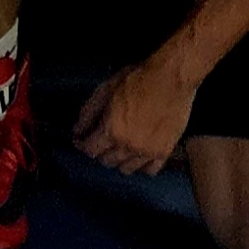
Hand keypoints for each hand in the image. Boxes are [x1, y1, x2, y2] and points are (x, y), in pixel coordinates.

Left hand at [72, 52, 195, 175]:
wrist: (171, 78)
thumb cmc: (137, 79)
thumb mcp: (105, 90)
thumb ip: (89, 112)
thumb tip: (77, 130)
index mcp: (111, 130)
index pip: (90, 150)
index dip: (82, 145)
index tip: (80, 140)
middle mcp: (128, 146)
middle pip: (107, 161)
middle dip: (100, 151)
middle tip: (101, 139)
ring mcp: (148, 152)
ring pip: (127, 169)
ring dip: (120, 159)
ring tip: (120, 147)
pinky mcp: (165, 152)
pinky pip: (149, 170)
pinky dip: (142, 165)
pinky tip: (139, 154)